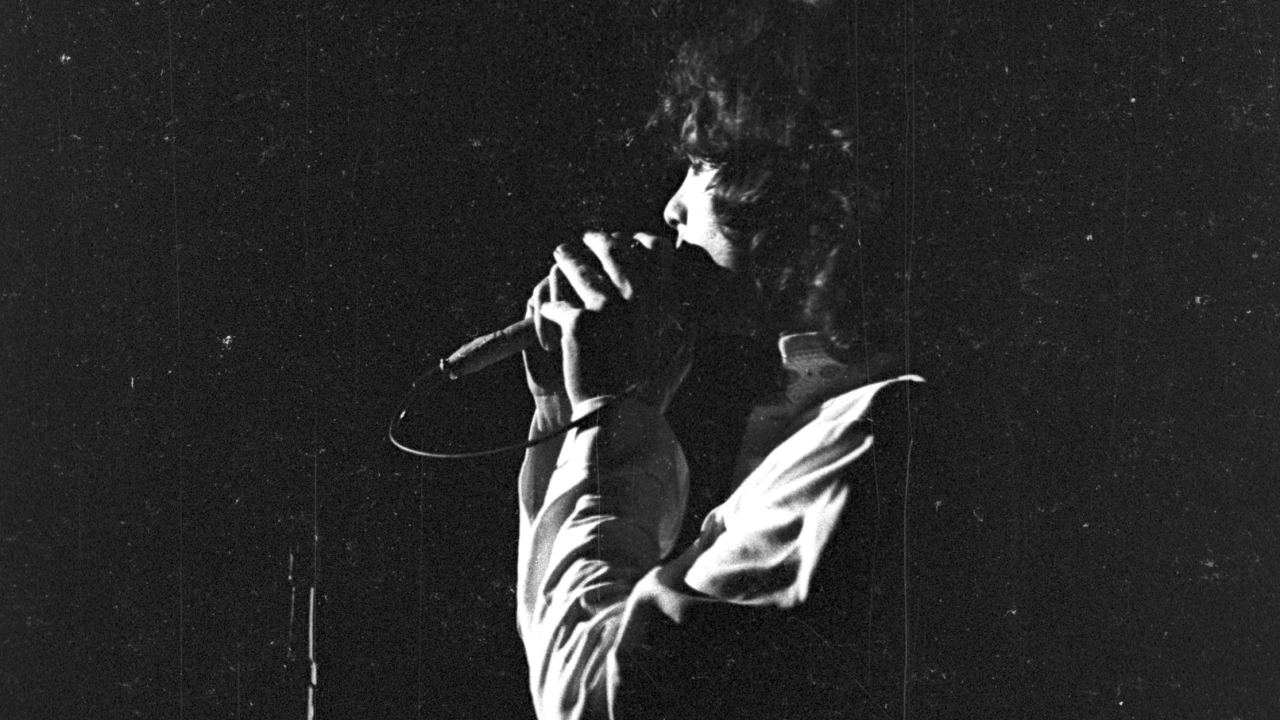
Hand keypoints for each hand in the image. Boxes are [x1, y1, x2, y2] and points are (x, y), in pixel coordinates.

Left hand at [524, 231, 695, 413]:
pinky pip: (557, 304)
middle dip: (595, 241)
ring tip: (560, 258)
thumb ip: (687, 330)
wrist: (622, 415)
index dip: (636, 241)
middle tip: (584, 240)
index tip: (624, 240)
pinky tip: (547, 314)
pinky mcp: (578, 322)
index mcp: (662, 299)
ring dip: (567, 261)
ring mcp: (606, 306)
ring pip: (578, 269)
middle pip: (611, 250)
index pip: (653, 250)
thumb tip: (693, 314)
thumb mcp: (679, 356)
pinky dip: (550, 310)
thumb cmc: (650, 390)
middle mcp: (636, 296)